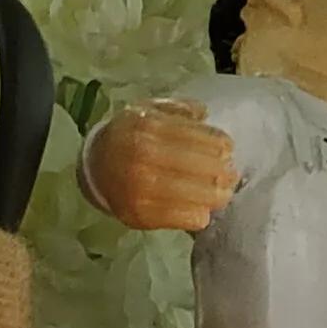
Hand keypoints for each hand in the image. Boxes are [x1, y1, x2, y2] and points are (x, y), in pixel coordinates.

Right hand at [89, 102, 237, 234]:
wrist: (96, 169)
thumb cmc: (129, 138)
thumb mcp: (147, 112)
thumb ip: (177, 109)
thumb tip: (203, 112)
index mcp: (148, 127)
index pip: (200, 137)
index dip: (220, 144)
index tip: (228, 149)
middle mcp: (145, 157)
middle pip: (205, 167)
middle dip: (224, 172)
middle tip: (230, 174)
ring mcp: (144, 188)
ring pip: (201, 195)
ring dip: (218, 195)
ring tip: (222, 192)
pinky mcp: (144, 215)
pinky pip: (189, 218)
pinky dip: (201, 214)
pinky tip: (203, 209)